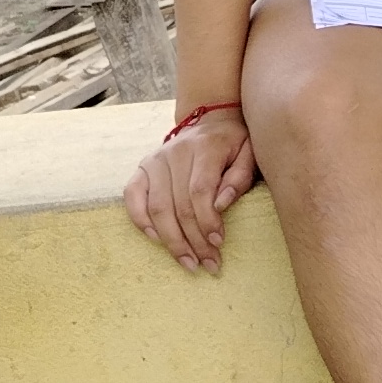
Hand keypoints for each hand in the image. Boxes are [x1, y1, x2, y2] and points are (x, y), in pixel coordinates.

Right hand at [125, 114, 258, 271]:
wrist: (212, 119)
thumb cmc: (235, 143)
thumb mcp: (249, 152)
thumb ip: (240, 176)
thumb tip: (220, 205)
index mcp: (205, 146)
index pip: (200, 190)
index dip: (207, 220)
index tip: (218, 243)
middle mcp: (175, 152)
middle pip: (179, 204)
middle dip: (194, 240)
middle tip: (208, 263)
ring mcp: (155, 160)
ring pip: (157, 207)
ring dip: (172, 240)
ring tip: (188, 262)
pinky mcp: (142, 169)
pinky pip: (132, 197)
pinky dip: (141, 220)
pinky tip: (157, 240)